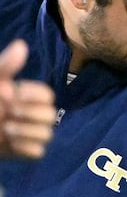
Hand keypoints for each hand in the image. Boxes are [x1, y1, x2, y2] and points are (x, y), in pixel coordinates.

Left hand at [0, 40, 55, 159]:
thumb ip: (6, 66)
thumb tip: (21, 44)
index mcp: (24, 98)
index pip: (47, 95)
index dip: (34, 94)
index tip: (13, 92)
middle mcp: (29, 115)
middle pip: (51, 114)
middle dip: (30, 113)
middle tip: (9, 112)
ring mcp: (27, 135)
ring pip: (47, 134)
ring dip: (26, 131)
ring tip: (5, 129)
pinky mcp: (22, 152)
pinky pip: (37, 152)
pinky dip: (24, 147)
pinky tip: (8, 143)